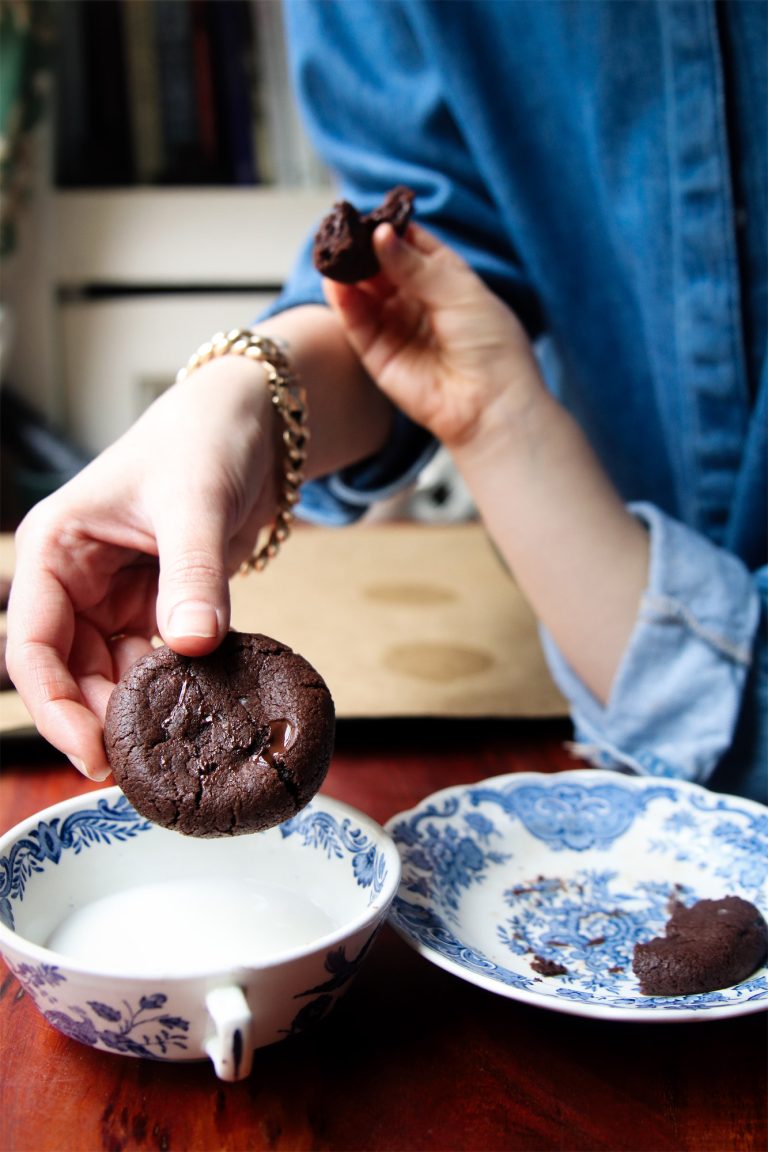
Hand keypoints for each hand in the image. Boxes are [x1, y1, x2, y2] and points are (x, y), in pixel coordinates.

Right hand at [6, 354, 277, 779]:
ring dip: (141, 713)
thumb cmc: (204, 439)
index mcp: (55, 549)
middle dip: (102, 721)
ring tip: (175, 754)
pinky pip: (158, 662)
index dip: (55, 706)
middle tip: (144, 772)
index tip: (93, 752)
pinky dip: (176, 691)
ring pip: (114, 675)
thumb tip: (192, 644)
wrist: (252, 422)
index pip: (33, 644)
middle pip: (71, 673)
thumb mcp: (194, 502)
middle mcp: (77, 581)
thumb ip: (192, 574)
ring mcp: (118, 598)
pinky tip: (200, 717)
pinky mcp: (160, 608)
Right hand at [323, 223, 543, 448]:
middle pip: (380, 265)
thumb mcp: (459, 291)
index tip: (369, 214)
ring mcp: (396, 326)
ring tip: (333, 251)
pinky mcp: (378, 355)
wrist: (490, 405)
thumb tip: (379, 234)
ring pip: (363, 291)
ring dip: (348, 271)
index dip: (389, 228)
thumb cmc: (491, 346)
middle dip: (362, 248)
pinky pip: (355, 322)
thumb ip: (414, 264)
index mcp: (446, 279)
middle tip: (342, 229)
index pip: (410, 244)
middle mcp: (417, 301)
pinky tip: (336, 280)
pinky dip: (343, 301)